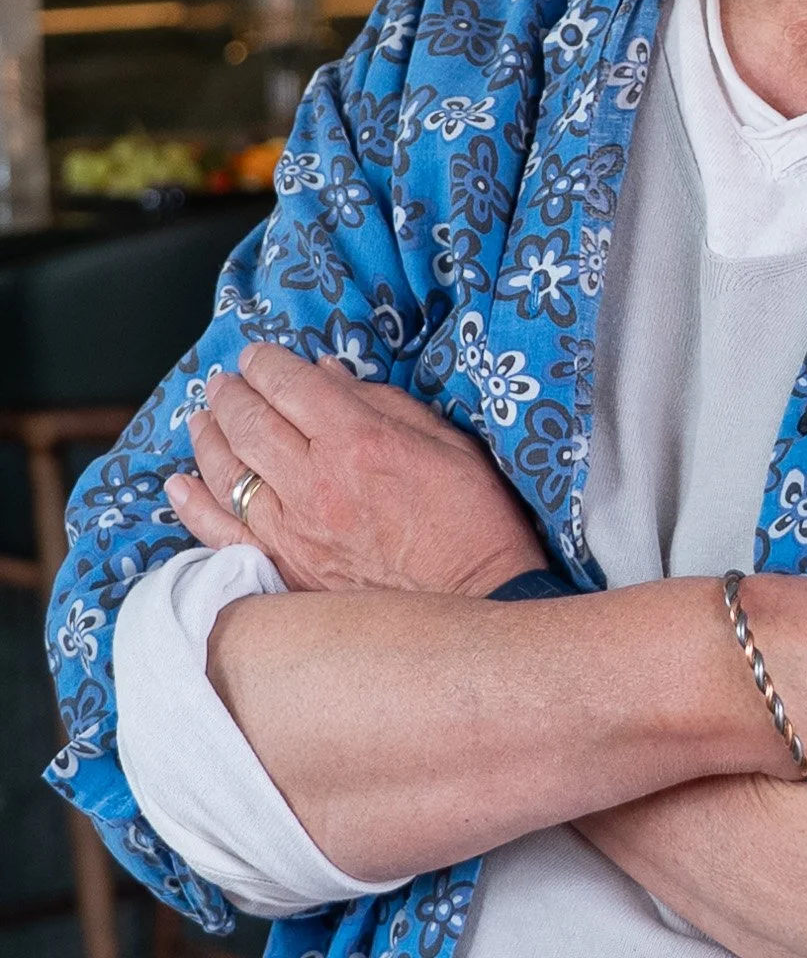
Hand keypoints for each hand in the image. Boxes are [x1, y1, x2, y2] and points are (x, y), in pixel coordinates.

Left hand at [166, 344, 546, 596]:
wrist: (477, 602)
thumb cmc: (471, 517)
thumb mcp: (444, 440)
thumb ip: (381, 402)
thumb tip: (327, 374)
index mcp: (360, 441)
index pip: (292, 385)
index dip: (268, 363)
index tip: (257, 355)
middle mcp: (317, 483)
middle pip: (251, 423)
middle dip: (232, 393)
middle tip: (223, 381)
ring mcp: (295, 532)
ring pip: (227, 473)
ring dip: (208, 438)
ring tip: (202, 417)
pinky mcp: (285, 571)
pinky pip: (221, 534)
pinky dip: (193, 506)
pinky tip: (179, 484)